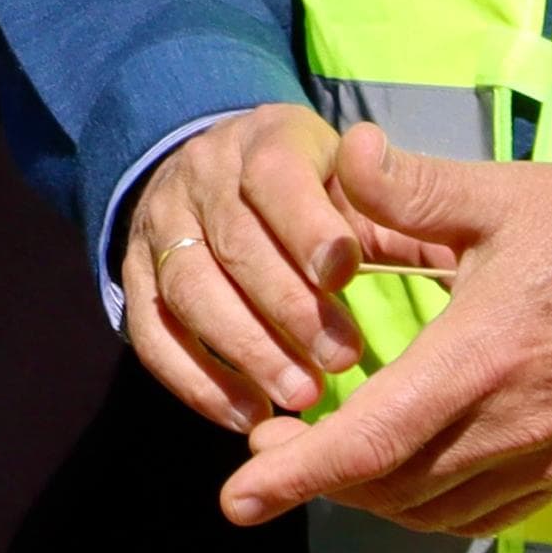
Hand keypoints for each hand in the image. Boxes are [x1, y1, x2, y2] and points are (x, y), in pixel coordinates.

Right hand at [117, 103, 375, 433]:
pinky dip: (196, 382)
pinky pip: (152, 333)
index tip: (347, 275)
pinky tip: (246, 414)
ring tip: (301, 396)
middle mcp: (201, 174)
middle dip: (288, 308)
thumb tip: (417, 214)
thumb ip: (392, 200)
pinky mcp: (134, 276)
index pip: (276, 175)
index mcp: (266, 139)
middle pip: (233, 243)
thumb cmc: (320, 188)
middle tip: (341, 359)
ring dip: (246, 350)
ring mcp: (160, 224)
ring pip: (188, 290)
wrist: (227, 174)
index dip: (308, 227)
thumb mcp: (360, 176)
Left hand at [219, 126, 551, 536]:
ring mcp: (541, 456)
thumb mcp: (506, 195)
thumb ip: (413, 185)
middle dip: (315, 479)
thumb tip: (343, 153)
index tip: (237, 497)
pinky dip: (422, 507)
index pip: (372, 437)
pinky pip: (477, 515)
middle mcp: (508, 424)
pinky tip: (397, 473)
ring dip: (365, 496)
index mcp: (481, 356)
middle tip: (267, 445)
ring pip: (429, 510)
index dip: (298, 475)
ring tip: (321, 457)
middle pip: (388, 486)